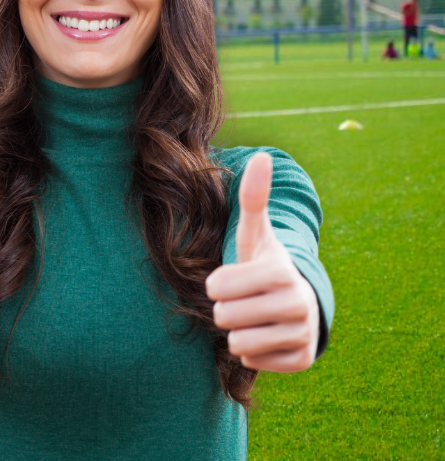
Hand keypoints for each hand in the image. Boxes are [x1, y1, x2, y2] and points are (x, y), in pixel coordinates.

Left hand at [206, 152, 320, 372]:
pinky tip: (267, 336)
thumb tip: (261, 155)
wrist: (299, 301)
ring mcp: (303, 334)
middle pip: (224, 317)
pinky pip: (254, 363)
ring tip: (254, 318)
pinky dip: (254, 353)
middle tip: (245, 301)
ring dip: (238, 332)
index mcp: (281, 271)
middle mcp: (298, 304)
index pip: (217, 288)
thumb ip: (253, 198)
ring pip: (238, 344)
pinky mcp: (302, 361)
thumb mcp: (256, 233)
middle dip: (226, 309)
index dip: (217, 284)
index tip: (233, 279)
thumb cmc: (264, 264)